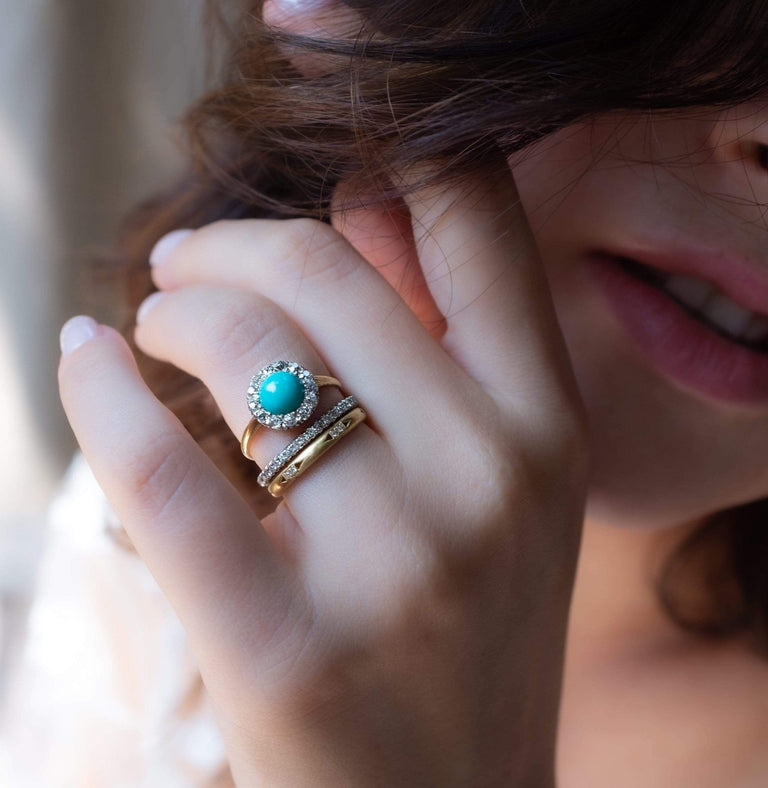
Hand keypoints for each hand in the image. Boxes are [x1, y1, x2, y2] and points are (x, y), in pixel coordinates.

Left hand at [58, 157, 587, 785]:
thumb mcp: (505, 480)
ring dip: (174, 306)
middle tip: (184, 262)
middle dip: (226, 241)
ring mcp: (397, 563)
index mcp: (548, 422)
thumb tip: (365, 198)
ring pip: (243, 343)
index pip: (477, 216)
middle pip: (319, 265)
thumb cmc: (467, 630)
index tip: (320, 156)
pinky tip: (86, 365)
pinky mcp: (287, 647)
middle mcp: (492, 473)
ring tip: (154, 325)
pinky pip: (163, 476)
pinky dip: (101, 395)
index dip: (392, 146)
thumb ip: (447, 336)